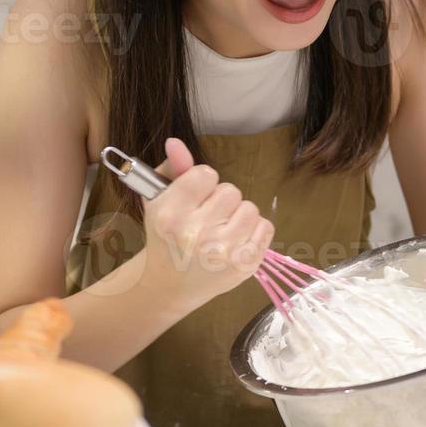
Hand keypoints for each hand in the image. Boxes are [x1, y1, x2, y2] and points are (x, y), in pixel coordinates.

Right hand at [139, 137, 274, 308]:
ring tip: (221, 229)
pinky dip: (253, 230)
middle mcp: (195, 234)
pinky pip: (265, 227)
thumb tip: (176, 142)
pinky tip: (235, 240)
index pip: (206, 174)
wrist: (170, 284)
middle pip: (230, 191)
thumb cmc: (167, 236)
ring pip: (249, 208)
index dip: (202, 183)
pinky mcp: (244, 265)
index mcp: (170, 215)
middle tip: (206, 218)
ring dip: (238, 214)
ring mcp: (222, 253)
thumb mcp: (160, 201)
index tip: (195, 198)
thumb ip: (172, 169)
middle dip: (221, 200)